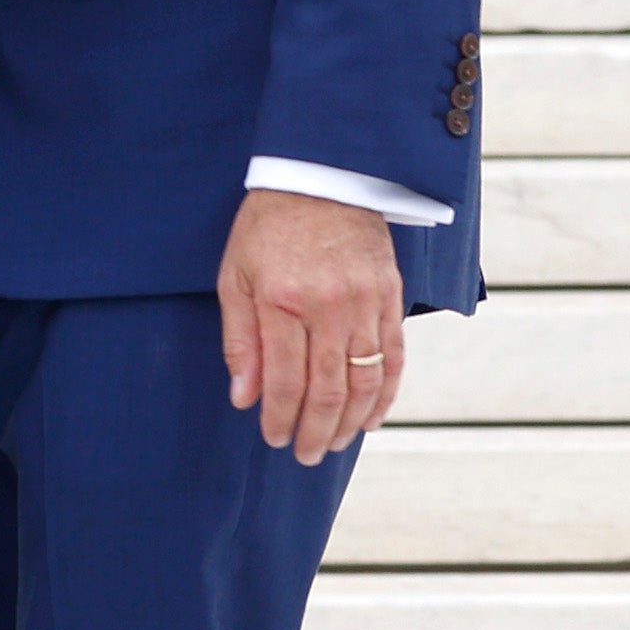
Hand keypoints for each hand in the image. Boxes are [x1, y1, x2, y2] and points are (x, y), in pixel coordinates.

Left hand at [220, 188, 403, 463]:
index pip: (283, 379)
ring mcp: (364, 302)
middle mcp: (327, 306)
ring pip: (364, 381)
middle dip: (316, 431)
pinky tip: (372, 417)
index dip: (279, 417)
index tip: (274, 437)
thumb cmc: (268, 225)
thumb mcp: (235, 275)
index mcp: (281, 300)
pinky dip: (385, 394)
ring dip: (351, 422)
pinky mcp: (390, 296)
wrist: (321, 175)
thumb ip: (239, 340)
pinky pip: (393, 357)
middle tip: (306, 455)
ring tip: (336, 443)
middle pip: (327, 389)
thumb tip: (244, 398)